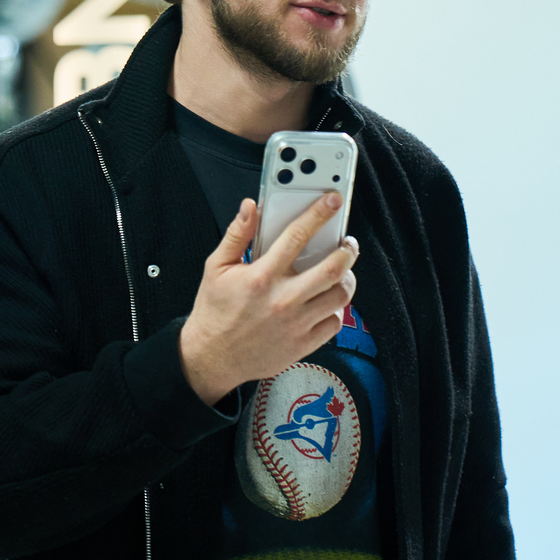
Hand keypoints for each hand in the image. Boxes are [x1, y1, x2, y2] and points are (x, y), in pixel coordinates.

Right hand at [178, 194, 358, 404]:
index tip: (332, 202)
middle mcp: (283, 299)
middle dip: (347, 250)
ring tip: (341, 272)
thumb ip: (236, 234)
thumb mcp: (216, 267)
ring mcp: (296, 324)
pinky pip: (334, 323)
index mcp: (262, 276)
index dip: (319, 213)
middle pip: (333, 268)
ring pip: (340, 296)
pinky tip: (327, 301)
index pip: (298, 235)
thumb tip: (250, 207)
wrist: (212, 357)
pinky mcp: (303, 344)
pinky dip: (336, 310)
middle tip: (346, 244)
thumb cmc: (215, 312)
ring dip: (347, 279)